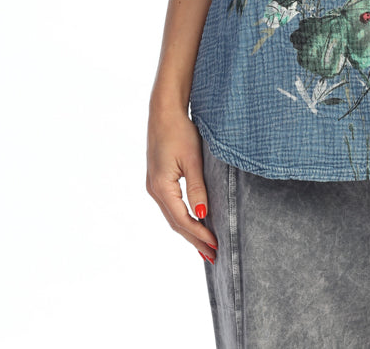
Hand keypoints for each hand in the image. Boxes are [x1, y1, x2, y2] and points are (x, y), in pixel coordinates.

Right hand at [146, 106, 217, 262]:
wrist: (164, 113)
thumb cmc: (180, 132)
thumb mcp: (192, 159)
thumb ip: (197, 187)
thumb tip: (202, 213)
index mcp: (161, 187)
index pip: (182, 219)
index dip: (199, 234)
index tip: (215, 245)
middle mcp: (154, 190)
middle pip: (176, 223)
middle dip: (194, 240)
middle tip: (213, 255)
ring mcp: (154, 186)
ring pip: (172, 216)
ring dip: (188, 232)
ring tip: (205, 246)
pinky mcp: (158, 180)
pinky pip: (171, 206)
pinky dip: (183, 219)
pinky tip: (193, 222)